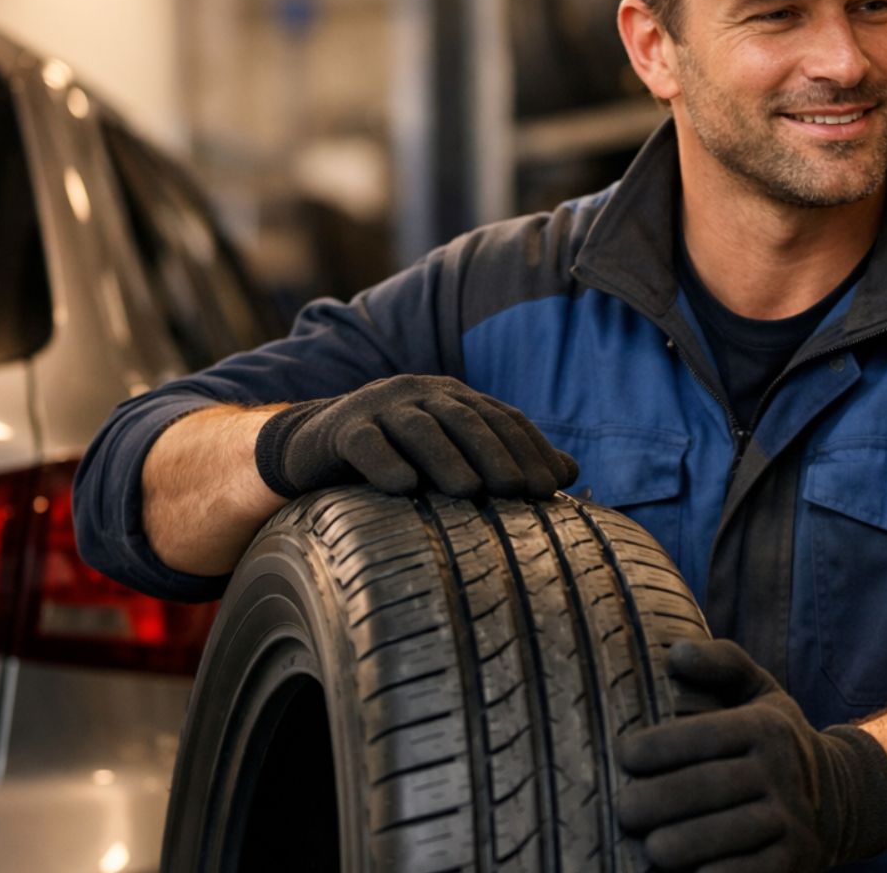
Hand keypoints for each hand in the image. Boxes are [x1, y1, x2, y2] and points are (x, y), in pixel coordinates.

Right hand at [252, 374, 577, 499]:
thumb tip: (570, 473)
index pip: (500, 418)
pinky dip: (383, 463)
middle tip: (518, 490)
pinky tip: (402, 487)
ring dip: (447, 459)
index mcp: (452, 397)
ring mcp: (378, 407)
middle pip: (464, 419)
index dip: (528, 448)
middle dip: (496, 453)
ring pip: (417, 429)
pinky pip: (363, 443)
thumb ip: (506, 458)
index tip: (550, 487)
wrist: (316, 446)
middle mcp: (419, 394)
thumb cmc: (398, 455)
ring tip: (470, 492)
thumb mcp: (453, 454)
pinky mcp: (340, 429)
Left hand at [617, 639, 886, 871]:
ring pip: (729, 834)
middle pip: (711, 787)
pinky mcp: (795, 861)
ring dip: (683, 844)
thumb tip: (676, 653)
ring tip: (649, 847)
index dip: (661, 746)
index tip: (623, 755)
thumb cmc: (777, 741)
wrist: (842, 798)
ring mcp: (791, 820)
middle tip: (623, 808)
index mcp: (766, 727)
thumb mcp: (761, 692)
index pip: (708, 735)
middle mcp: (783, 771)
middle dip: (659, 800)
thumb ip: (722, 663)